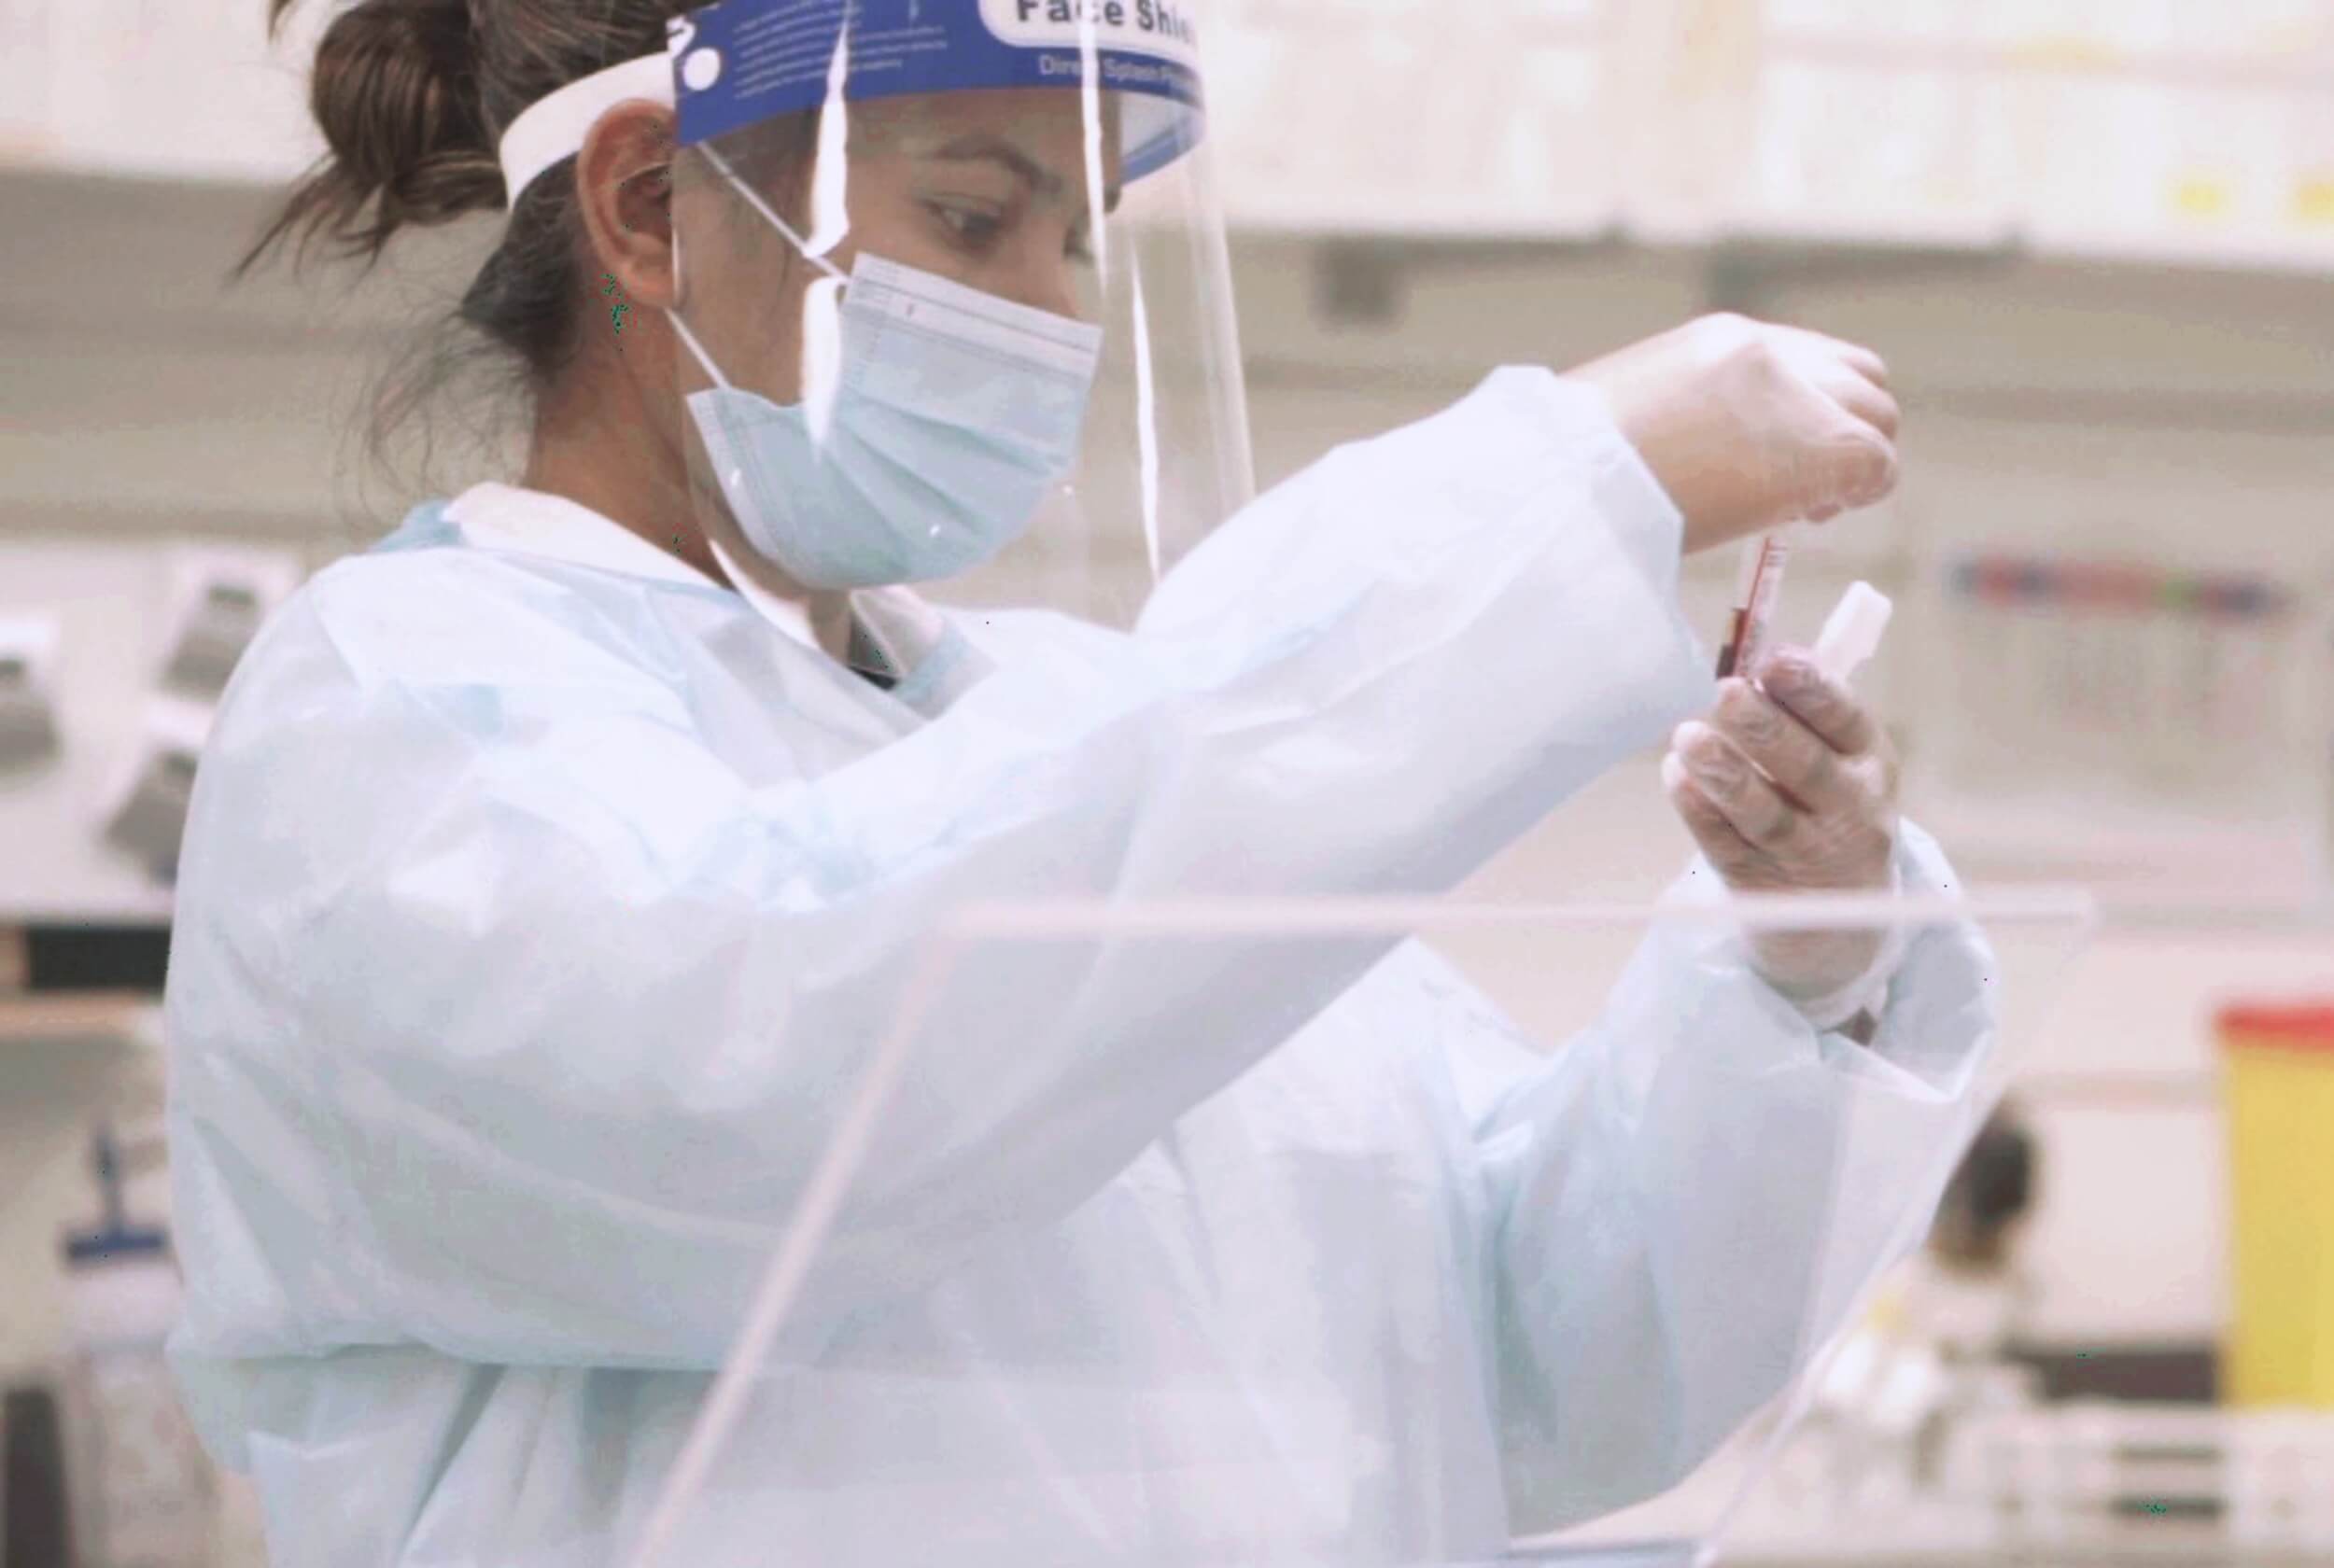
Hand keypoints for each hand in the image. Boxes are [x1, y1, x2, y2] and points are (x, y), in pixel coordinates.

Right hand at [1566, 314, 1900, 554]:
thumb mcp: (1631, 416)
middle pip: (1862, 379)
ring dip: (1857, 464)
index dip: (1812, 409)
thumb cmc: (1572, 471)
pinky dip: (1861, 492)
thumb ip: (1686, 417)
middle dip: (1845, 432)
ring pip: (1881, 418)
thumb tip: (1703, 457)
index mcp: (1723, 341)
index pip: (1810, 359)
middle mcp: (1771, 354)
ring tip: (1807, 507)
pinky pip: (1880, 464)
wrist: (1566, 489)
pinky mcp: (1823, 444)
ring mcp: (1800, 396)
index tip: (1776, 457)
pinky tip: (1811, 515)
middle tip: (1803, 489)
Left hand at [1662, 646, 1901, 999]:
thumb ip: (1806, 709)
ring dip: (1725, 773)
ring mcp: (1806, 854)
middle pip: (1805, 769)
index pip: (1846, 721)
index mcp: (1870, 761)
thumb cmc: (1829, 805)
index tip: (1774, 660)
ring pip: (1764, 815)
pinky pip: (1726, 846)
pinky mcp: (1761, 885)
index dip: (1812, 689)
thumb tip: (1760, 652)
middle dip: (1765, 728)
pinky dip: (1699, 812)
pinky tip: (1676, 776)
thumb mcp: (1841, 757)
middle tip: (1726, 692)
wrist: (1838, 916)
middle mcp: (1849, 810)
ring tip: (1689, 736)